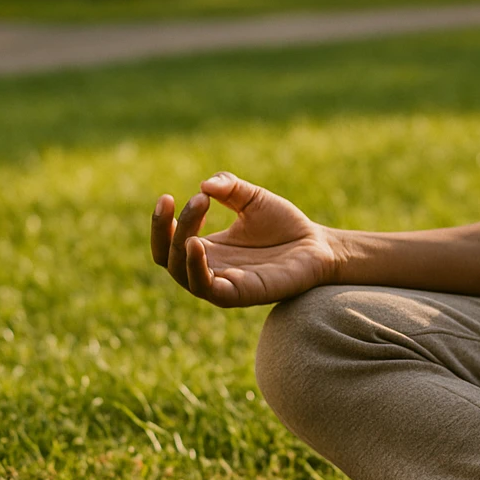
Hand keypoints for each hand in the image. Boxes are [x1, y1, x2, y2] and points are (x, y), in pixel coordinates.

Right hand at [151, 172, 339, 306]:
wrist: (319, 245)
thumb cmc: (284, 225)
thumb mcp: (252, 198)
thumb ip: (229, 187)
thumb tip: (205, 185)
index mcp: (208, 248)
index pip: (167, 242)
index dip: (161, 222)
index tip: (168, 197)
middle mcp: (211, 267)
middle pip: (166, 257)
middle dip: (168, 228)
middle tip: (197, 200)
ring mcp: (223, 282)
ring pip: (181, 274)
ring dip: (180, 245)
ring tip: (197, 215)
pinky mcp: (239, 294)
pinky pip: (206, 289)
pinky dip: (195, 269)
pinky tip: (198, 245)